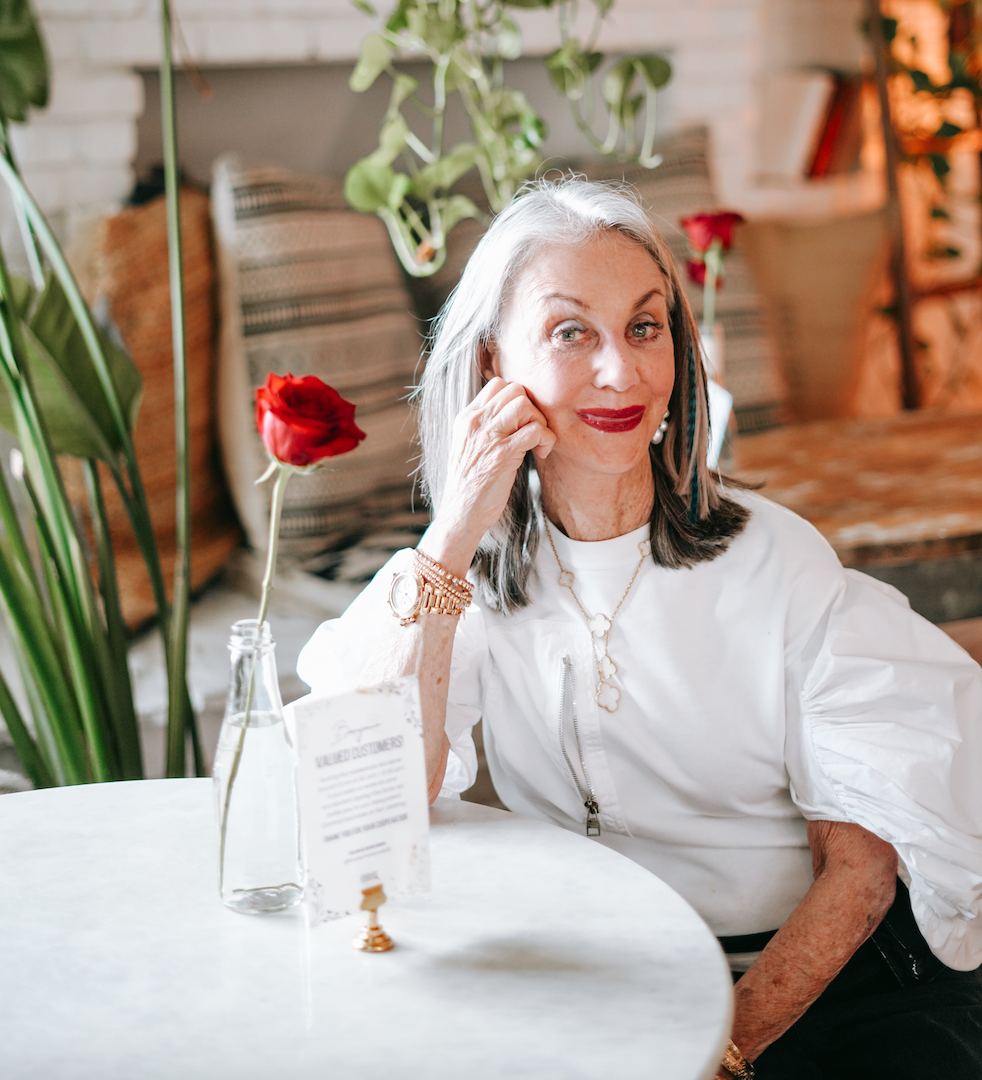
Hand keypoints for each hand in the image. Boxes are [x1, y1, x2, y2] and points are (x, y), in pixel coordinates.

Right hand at [424, 377, 555, 573]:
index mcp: (466, 418)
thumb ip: (485, 427)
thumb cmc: (470, 484)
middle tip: (534, 432)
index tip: (523, 421)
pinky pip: (535, 430)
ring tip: (538, 443)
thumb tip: (514, 414)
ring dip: (540, 422)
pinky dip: (547, 439)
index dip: (518, 399)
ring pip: (524, 404)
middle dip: (532, 408)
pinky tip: (542, 453)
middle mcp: (475, 422)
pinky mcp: (503, 454)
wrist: (460, 513)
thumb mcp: (469, 446)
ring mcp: (488, 437)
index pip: (498, 384)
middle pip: (515, 390)